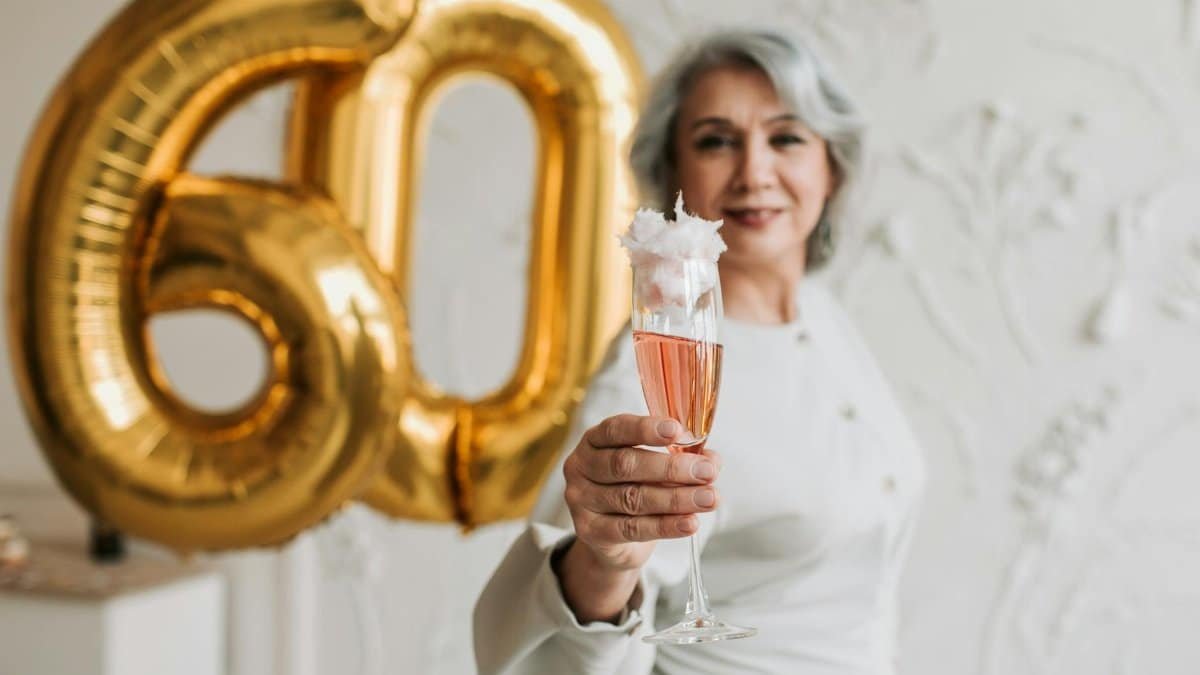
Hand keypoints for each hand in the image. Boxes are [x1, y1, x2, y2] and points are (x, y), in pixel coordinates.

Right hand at [562, 414, 720, 572]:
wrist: (609, 537)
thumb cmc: (633, 488)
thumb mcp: (653, 468)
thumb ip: (680, 457)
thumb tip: (712, 460)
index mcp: (594, 441)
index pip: (616, 429)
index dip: (646, 429)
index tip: (677, 430)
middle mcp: (581, 467)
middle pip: (625, 464)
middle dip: (671, 468)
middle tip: (707, 471)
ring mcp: (581, 500)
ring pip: (633, 498)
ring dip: (677, 498)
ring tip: (708, 498)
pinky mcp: (590, 531)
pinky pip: (632, 528)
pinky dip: (666, 526)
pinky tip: (690, 522)